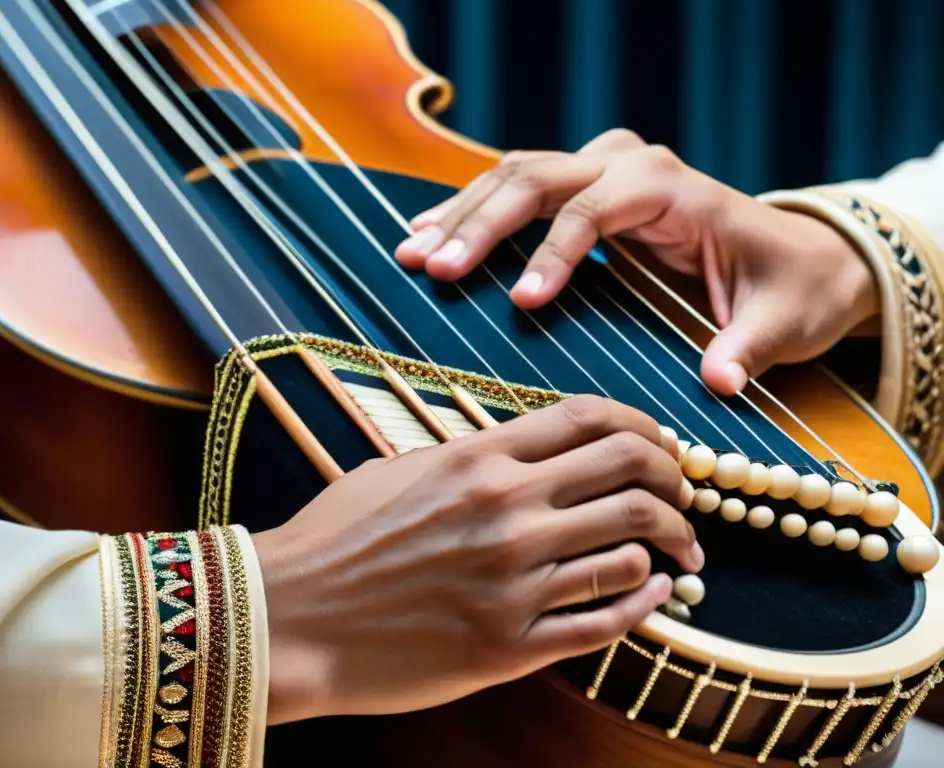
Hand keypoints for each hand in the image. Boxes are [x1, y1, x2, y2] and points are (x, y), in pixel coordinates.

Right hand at [253, 395, 700, 722]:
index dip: (645, 427)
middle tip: (684, 499)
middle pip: (630, 477)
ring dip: (669, 547)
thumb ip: (471, 460)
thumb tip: (527, 457)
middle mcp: (505, 513)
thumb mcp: (399, 472)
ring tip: (678, 553)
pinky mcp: (506, 647)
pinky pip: (602, 622)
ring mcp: (510, 582)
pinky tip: (657, 596)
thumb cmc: (334, 540)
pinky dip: (644, 605)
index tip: (659, 445)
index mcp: (478, 460)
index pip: (593, 419)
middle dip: (675, 483)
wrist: (286, 617)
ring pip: (629, 550)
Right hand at [395, 129, 880, 395]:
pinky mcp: (585, 188)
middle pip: (538, 177)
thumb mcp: (781, 321)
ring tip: (411, 253)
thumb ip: (748, 348)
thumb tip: (718, 384)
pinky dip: (472, 210)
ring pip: (516, 173)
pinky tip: (428, 234)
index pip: (594, 209)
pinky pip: (517, 187)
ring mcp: (603, 169)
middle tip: (433, 268)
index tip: (520, 302)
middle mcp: (630, 165)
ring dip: (462, 213)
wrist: (798, 256)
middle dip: (482, 224)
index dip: (553, 253)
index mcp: (671, 188)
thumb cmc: (788, 288)